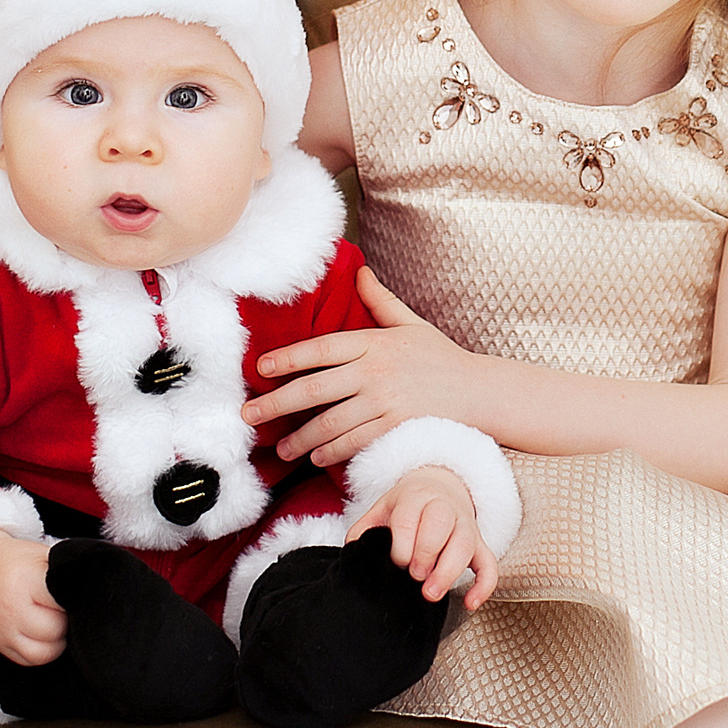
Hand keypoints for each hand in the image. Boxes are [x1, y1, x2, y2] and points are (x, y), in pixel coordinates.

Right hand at [0, 529, 64, 664]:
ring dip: (57, 640)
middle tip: (65, 607)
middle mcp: (11, 609)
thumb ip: (68, 573)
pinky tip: (44, 634)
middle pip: (56, 629)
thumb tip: (98, 590)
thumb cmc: (18, 563)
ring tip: (56, 621)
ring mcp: (3, 631)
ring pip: (45, 652)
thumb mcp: (44, 556)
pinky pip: (30, 661)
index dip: (76, 599)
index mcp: (25, 581)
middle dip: (67, 620)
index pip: (63, 602)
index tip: (77, 594)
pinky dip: (43, 651)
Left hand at [245, 266, 480, 466]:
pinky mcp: (395, 428)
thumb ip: (380, 300)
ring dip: (300, 438)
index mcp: (374, 343)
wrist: (479, 392)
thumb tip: (358, 271)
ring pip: (329, 423)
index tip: (260, 369)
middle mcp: (375, 372)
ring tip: (280, 448)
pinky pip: (354, 442)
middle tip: (249, 416)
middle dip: (277, 404)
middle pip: (314, 390)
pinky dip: (331, 452)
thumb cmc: (441, 358)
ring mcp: (385, 402)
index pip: (320, 349)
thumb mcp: (411, 324)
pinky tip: (314, 457)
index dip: (287, 358)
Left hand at [349, 466, 496, 607]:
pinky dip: (484, 585)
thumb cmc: (406, 507)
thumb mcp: (381, 509)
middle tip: (413, 576)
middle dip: (426, 553)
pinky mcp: (480, 543)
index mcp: (415, 497)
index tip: (396, 562)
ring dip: (449, 571)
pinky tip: (470, 604)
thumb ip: (364, 530)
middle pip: (441, 525)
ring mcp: (465, 525)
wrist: (439, 486)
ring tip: (431, 594)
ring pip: (466, 544)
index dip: (402, 543)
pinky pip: (489, 563)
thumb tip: (352, 553)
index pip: (410, 517)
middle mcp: (444, 507)